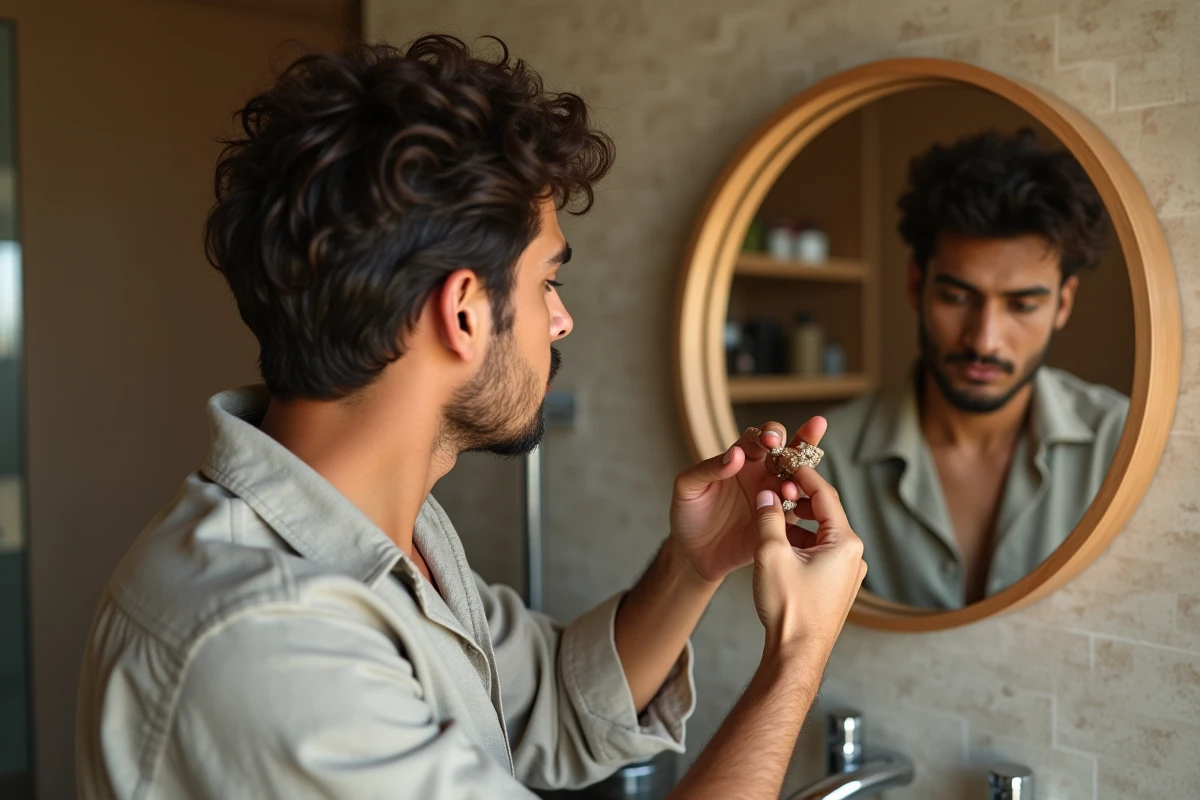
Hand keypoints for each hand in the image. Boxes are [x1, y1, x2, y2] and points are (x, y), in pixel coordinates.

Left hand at [669, 418, 826, 582]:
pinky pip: (797, 511)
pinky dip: (801, 505)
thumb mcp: (688, 488)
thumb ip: (708, 468)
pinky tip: (795, 502)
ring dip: (803, 475)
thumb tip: (736, 454)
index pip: (759, 438)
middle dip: (803, 439)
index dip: (767, 434)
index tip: (770, 440)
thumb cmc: (688, 514)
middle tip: (815, 427)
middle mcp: (761, 474)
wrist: (693, 553)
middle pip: (788, 451)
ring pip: (798, 479)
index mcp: (741, 459)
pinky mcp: (779, 522)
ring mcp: (773, 497)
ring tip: (791, 486)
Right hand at [751, 470, 865, 660]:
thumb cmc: (788, 606)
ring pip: (821, 534)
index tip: (785, 461)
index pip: (825, 495)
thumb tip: (766, 495)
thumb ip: (769, 518)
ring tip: (771, 513)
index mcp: (846, 543)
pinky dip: (801, 542)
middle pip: (826, 513)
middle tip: (775, 484)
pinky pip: (820, 553)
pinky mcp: (837, 586)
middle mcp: (854, 556)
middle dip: (799, 498)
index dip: (803, 475)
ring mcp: (848, 573)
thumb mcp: (771, 554)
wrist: (796, 654)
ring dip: (797, 522)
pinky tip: (778, 543)